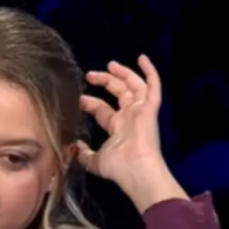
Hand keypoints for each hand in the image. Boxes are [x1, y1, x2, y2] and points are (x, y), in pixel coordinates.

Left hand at [77, 55, 188, 211]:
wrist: (136, 169)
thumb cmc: (118, 167)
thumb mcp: (94, 162)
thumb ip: (84, 154)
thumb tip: (74, 147)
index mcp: (117, 128)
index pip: (102, 110)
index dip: (91, 103)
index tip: (80, 98)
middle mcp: (129, 117)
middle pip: (118, 94)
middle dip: (105, 82)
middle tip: (90, 75)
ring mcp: (140, 111)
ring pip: (134, 86)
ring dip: (123, 73)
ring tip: (111, 64)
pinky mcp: (150, 108)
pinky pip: (153, 86)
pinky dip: (150, 71)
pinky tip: (142, 58)